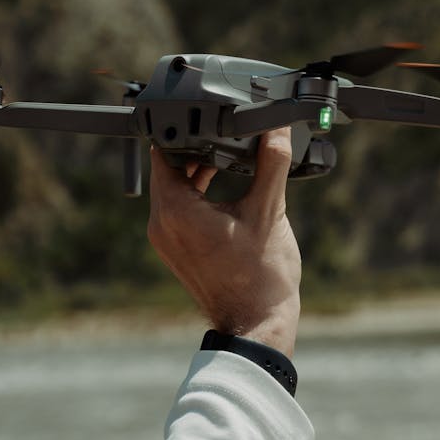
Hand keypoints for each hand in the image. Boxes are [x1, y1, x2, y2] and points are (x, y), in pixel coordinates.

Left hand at [147, 128, 300, 357]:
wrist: (256, 324)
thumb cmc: (261, 277)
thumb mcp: (269, 211)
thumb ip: (271, 163)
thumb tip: (277, 130)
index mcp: (176, 210)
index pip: (164, 152)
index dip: (183, 129)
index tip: (205, 115)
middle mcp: (161, 224)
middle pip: (167, 168)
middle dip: (193, 148)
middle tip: (223, 132)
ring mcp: (166, 240)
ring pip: (173, 189)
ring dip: (196, 171)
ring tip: (227, 156)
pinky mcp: (176, 250)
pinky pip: (177, 210)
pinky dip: (195, 194)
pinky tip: (222, 186)